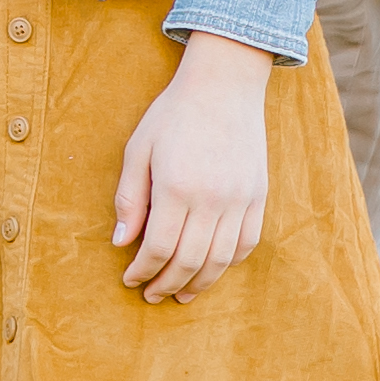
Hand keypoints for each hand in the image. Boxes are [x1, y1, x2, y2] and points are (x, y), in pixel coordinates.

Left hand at [112, 34, 276, 300]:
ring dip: (199, 284)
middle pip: (189, 261)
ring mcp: (240, 199)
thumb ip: (129, 198)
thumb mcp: (138, 149)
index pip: (157, 248)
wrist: (224, 85)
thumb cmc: (173, 115)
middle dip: (166, 284)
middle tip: (151, 295)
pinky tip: (212, 269)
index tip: (129, 278)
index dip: (141, 271)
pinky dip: (229, 263)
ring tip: (181, 294)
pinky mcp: (258, 196)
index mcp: (176, 187)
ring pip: (220, 260)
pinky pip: (246, 243)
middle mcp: (212, 199)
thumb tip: (120, 242)